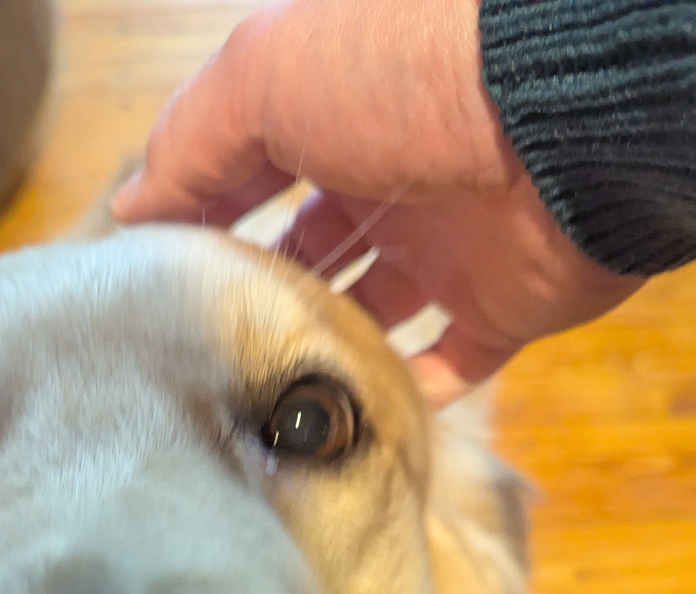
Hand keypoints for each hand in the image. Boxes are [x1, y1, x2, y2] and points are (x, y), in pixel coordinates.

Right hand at [112, 0, 641, 403]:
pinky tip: (350, 413)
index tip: (155, 274)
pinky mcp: (505, 306)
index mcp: (340, 109)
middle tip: (207, 341)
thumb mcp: (266, 77)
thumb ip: (192, 142)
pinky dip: (404, 392)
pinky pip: (449, 364)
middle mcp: (395, 175)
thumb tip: (132, 207)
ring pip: (374, 310)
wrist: (563, 127)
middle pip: (311, 246)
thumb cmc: (408, 80)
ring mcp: (453, 245)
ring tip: (268, 386)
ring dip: (325, 342)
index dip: (203, 214)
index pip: (253, 169)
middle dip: (261, 287)